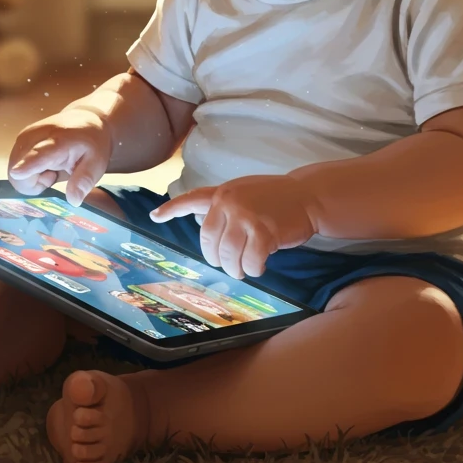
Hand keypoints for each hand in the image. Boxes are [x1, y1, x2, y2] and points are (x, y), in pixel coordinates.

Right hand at [7, 109, 112, 205]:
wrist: (85, 120)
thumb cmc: (91, 144)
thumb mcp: (96, 164)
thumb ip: (84, 181)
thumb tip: (73, 201)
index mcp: (59, 141)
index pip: (40, 153)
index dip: (27, 165)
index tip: (17, 173)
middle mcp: (36, 135)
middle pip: (18, 168)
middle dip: (33, 183)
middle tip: (53, 176)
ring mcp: (25, 136)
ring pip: (14, 171)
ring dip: (30, 178)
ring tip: (50, 168)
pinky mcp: (20, 138)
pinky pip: (15, 166)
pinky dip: (27, 172)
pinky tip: (43, 164)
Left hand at [149, 173, 314, 278]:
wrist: (307, 196)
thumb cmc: (275, 198)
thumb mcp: (245, 193)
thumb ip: (224, 207)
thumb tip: (203, 225)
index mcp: (223, 193)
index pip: (192, 199)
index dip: (172, 209)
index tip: (155, 216)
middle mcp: (230, 202)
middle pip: (209, 241)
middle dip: (217, 259)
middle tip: (228, 265)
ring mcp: (246, 216)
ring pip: (228, 255)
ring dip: (236, 268)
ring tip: (244, 269)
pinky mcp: (264, 232)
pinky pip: (251, 261)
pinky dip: (255, 269)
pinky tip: (261, 265)